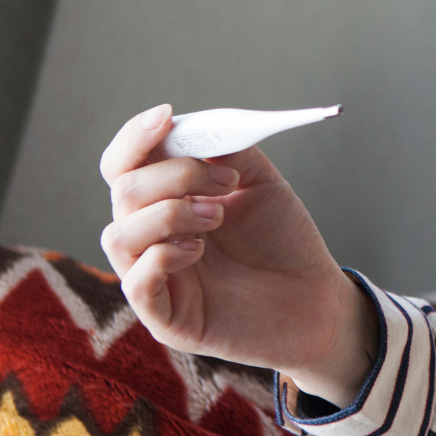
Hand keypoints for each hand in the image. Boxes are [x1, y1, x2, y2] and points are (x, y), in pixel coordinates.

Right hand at [99, 104, 375, 404]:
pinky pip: (136, 283)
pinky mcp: (166, 319)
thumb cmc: (284, 242)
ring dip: (169, 213)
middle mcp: (151, 238)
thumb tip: (191, 125)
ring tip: (217, 217)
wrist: (317, 298)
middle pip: (122, 192)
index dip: (134, 139)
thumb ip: (227, 151)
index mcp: (166, 202)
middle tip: (227, 181)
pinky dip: (162, 257)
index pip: (123, 166)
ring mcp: (154, 279)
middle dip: (174, 174)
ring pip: (118, 235)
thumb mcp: (260, 184)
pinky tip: (197, 250)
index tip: (165, 117)